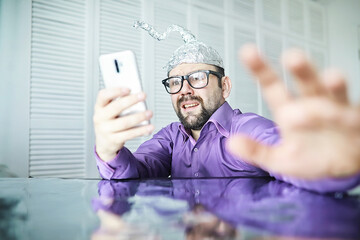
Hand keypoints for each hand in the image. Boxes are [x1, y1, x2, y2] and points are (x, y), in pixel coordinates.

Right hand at [93, 88, 153, 161]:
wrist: (104, 143)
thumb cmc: (110, 122)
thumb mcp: (109, 111)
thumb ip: (119, 103)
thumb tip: (137, 96)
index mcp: (99, 107)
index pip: (103, 95)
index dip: (115, 91)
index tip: (128, 89)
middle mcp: (100, 118)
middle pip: (116, 107)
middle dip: (131, 100)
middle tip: (143, 95)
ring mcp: (106, 130)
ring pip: (125, 122)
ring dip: (139, 117)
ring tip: (149, 113)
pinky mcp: (114, 140)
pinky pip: (129, 134)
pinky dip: (141, 130)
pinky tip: (150, 127)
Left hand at [227, 44, 359, 178]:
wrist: (340, 169)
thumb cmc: (309, 157)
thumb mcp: (278, 159)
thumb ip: (256, 151)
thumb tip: (232, 143)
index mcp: (289, 109)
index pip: (272, 85)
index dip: (261, 69)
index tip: (248, 51)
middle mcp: (311, 103)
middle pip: (305, 80)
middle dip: (300, 68)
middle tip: (292, 56)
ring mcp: (335, 109)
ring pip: (332, 92)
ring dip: (332, 84)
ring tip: (330, 77)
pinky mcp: (354, 121)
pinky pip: (352, 115)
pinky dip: (348, 113)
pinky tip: (345, 114)